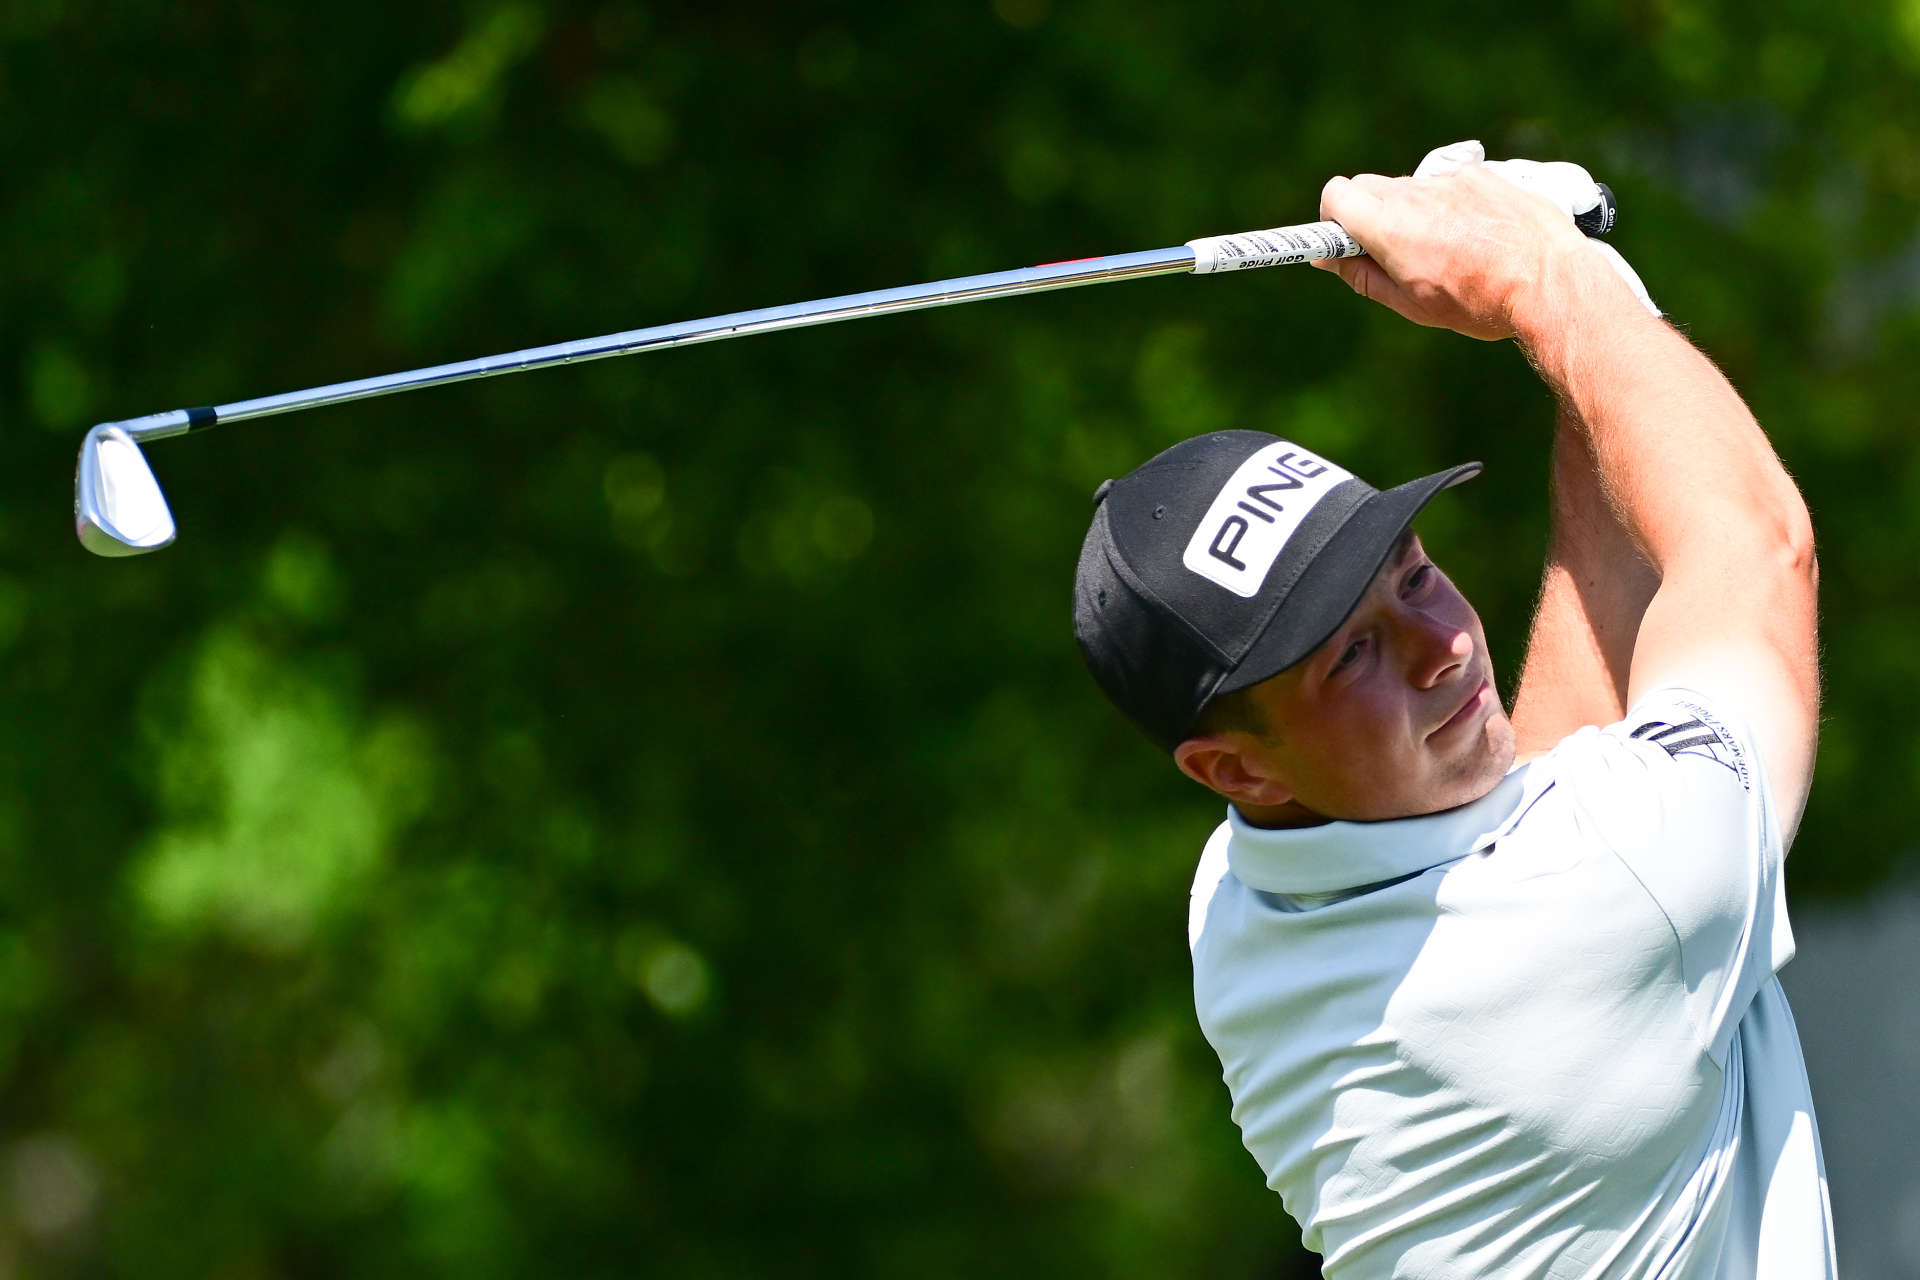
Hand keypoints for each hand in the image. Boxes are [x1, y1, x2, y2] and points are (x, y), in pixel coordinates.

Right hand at [1312, 163, 1592, 339]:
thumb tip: (1329, 259)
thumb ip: (1362, 276)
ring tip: (1447, 250)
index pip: (1336, 195)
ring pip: (1411, 188)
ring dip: (1413, 212)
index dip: (1334, 218)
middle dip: (1369, 214)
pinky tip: (1477, 236)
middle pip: (1368, 186)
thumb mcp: (1411, 304)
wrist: (1550, 281)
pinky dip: (1451, 205)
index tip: (1345, 242)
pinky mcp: (1482, 175)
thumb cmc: (1479, 301)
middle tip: (1392, 251)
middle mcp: (1415, 193)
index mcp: (1389, 226)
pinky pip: (1449, 185)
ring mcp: (1450, 180)